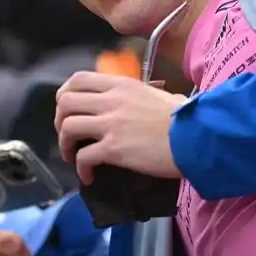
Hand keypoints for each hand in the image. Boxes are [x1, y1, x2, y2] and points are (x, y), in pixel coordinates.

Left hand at [55, 71, 187, 183]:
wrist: (197, 137)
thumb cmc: (186, 118)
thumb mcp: (160, 95)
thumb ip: (146, 95)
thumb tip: (151, 99)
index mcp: (122, 85)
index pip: (79, 79)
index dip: (65, 94)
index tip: (67, 109)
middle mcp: (112, 100)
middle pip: (65, 101)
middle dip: (59, 120)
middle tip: (68, 135)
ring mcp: (111, 124)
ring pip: (68, 127)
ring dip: (65, 145)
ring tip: (72, 157)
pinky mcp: (114, 148)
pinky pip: (84, 157)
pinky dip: (80, 168)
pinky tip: (89, 177)